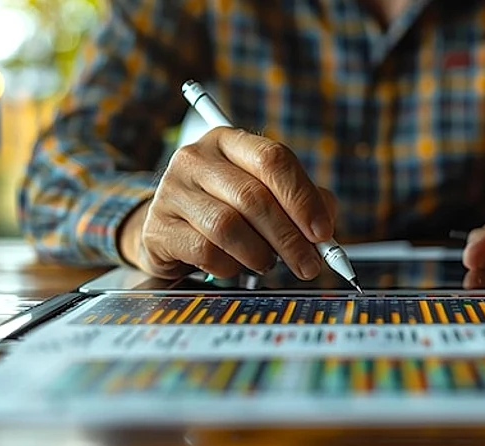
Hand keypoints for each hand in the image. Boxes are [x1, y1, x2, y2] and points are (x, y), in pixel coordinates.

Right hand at [117, 127, 336, 279]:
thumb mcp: (267, 197)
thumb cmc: (227, 210)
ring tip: (267, 263)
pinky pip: (205, 251)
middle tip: (309, 264)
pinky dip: (230, 266)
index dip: (303, 198)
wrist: (170, 231)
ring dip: (260, 254)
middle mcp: (196, 158)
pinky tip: (234, 265)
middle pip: (253, 197)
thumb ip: (303, 203)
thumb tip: (326, 225)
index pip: (273, 159)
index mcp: (229, 141)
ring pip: (228, 226)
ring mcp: (171, 190)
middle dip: (289, 238)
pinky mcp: (158, 227)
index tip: (323, 232)